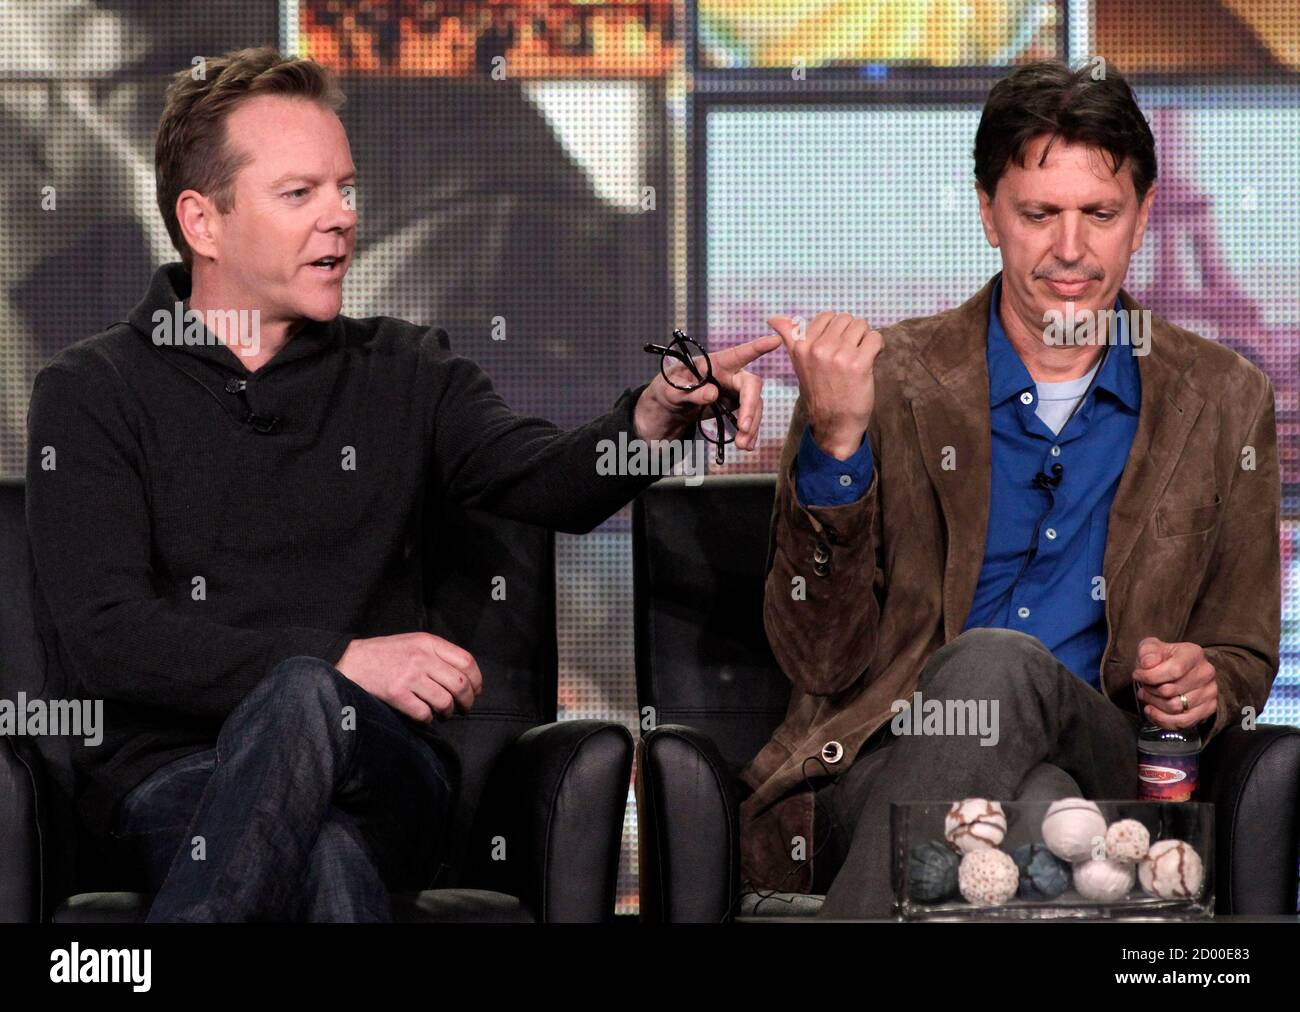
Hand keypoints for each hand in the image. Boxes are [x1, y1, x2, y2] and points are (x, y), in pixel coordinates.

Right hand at [335, 632, 482, 722]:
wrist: (354, 662)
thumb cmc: (387, 654)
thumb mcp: (415, 643)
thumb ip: (438, 653)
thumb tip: (466, 676)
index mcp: (429, 643)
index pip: (466, 661)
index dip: (477, 680)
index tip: (476, 690)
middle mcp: (421, 658)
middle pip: (460, 684)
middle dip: (468, 700)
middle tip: (466, 708)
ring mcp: (409, 677)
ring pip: (445, 702)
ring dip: (449, 712)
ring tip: (445, 713)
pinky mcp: (397, 694)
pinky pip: (424, 714)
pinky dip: (429, 719)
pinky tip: (425, 716)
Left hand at [633, 332, 781, 447]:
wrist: (672, 406)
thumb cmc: (670, 388)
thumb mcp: (671, 390)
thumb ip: (690, 392)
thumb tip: (712, 393)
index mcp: (715, 363)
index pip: (739, 354)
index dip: (757, 347)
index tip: (775, 340)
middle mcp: (731, 375)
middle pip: (751, 385)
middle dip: (750, 406)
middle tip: (743, 428)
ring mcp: (736, 392)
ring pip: (754, 406)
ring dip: (751, 426)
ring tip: (742, 445)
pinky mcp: (737, 407)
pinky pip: (749, 419)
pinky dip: (750, 433)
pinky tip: (746, 445)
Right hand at [769, 311, 883, 459]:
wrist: (833, 423)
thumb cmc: (818, 392)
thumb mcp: (798, 363)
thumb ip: (788, 336)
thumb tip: (773, 318)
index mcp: (801, 346)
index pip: (826, 317)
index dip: (835, 330)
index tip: (835, 346)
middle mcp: (818, 348)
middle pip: (846, 319)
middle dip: (851, 333)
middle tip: (848, 354)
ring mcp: (839, 356)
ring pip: (861, 326)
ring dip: (864, 339)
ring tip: (858, 357)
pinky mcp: (859, 364)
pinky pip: (874, 338)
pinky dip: (876, 347)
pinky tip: (870, 359)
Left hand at [1131, 637, 1217, 730]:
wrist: (1177, 671)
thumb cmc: (1161, 659)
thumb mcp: (1150, 648)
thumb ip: (1147, 652)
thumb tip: (1147, 663)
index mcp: (1194, 653)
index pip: (1174, 670)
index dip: (1150, 676)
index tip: (1137, 675)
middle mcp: (1206, 673)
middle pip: (1170, 691)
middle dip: (1150, 690)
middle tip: (1143, 687)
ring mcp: (1210, 692)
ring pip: (1175, 707)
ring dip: (1154, 704)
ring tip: (1147, 696)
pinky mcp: (1208, 709)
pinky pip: (1183, 722)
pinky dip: (1162, 719)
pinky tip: (1152, 710)